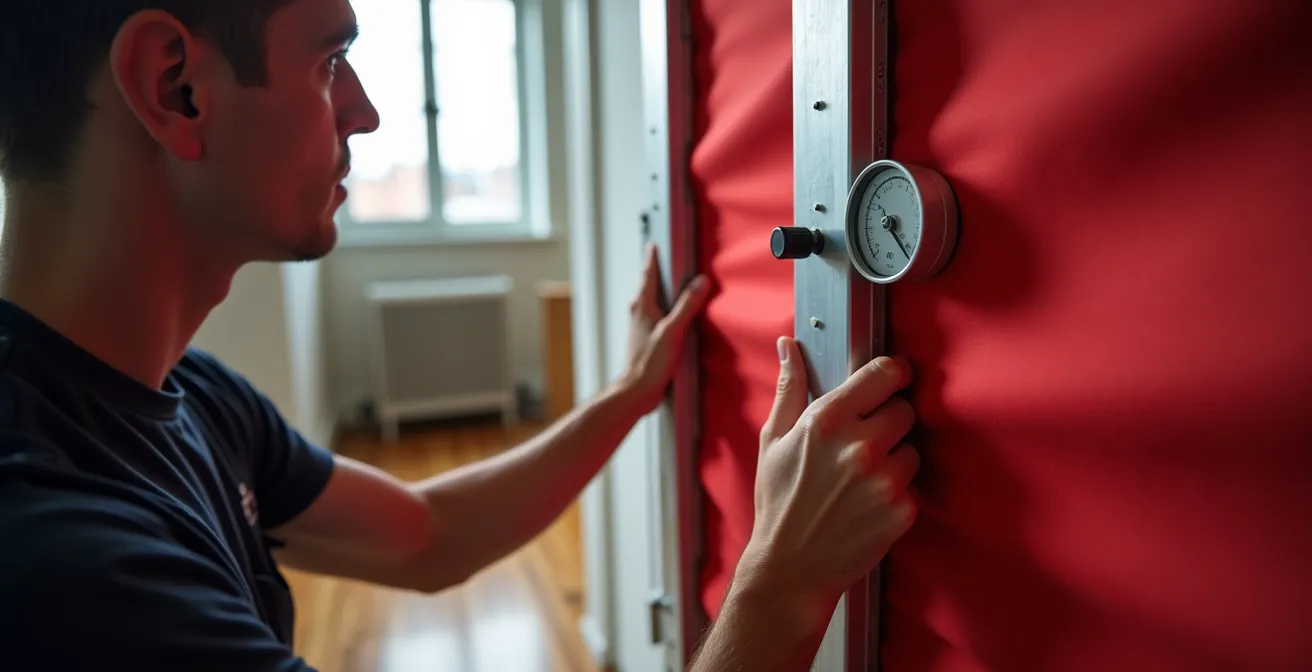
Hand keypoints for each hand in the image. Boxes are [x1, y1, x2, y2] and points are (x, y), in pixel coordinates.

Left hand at [617, 243, 711, 412]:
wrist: (636, 389)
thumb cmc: (650, 362)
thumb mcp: (673, 330)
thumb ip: (687, 305)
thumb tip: (701, 282)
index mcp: (642, 305)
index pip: (647, 273)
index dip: (651, 258)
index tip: (653, 244)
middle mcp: (637, 312)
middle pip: (647, 285)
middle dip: (654, 271)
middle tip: (662, 258)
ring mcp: (640, 325)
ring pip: (650, 300)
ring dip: (659, 290)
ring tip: (670, 282)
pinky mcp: (645, 338)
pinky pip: (654, 315)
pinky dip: (662, 308)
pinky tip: (671, 314)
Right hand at [733, 338, 919, 629]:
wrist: (790, 568)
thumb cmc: (778, 502)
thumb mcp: (773, 440)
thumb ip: (790, 388)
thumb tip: (790, 345)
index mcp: (827, 421)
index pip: (885, 374)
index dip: (892, 373)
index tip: (892, 379)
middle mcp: (860, 446)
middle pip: (904, 409)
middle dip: (888, 420)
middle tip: (863, 442)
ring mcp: (884, 479)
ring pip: (912, 448)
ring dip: (894, 458)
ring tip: (860, 479)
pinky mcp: (903, 509)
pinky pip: (913, 484)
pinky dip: (896, 492)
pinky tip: (867, 504)